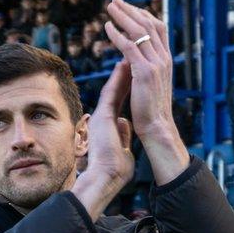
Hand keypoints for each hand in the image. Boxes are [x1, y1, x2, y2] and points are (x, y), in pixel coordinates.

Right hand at [70, 51, 133, 219]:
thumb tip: (125, 125)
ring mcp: (101, 116)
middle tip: (129, 58)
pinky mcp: (102, 116)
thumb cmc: (114, 169)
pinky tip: (123, 65)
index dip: (126, 86)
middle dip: (123, 75)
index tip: (132, 73)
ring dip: (121, 72)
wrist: (105, 177)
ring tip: (127, 55)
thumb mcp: (121, 149)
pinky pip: (111, 93)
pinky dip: (117, 79)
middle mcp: (103, 118)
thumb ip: (122, 135)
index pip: (119, 101)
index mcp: (108, 126)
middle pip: (115, 92)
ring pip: (113, 89)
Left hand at [104, 0, 173, 136]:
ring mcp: (156, 64)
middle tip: (116, 0)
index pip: (158, 28)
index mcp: (166, 60)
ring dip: (123, 17)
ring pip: (139, 32)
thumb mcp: (148, 84)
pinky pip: (130, 47)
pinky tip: (108, 28)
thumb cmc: (150, 110)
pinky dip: (118, 35)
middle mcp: (163, 58)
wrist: (157, 126)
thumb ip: (141, 68)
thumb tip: (127, 59)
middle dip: (131, 10)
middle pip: (149, 24)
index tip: (129, 7)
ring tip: (110, 7)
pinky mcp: (144, 72)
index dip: (143, 15)